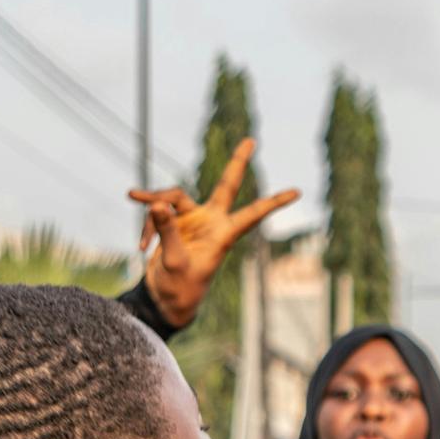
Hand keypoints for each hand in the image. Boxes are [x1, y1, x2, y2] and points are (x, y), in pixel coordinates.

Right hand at [129, 138, 301, 328]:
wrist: (164, 298)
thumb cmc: (179, 288)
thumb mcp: (174, 261)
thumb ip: (167, 232)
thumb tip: (157, 203)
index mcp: (222, 235)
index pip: (252, 214)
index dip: (273, 203)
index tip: (298, 192)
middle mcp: (211, 221)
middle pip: (227, 185)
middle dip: (238, 163)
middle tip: (252, 140)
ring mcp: (193, 219)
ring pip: (173, 198)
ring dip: (154, 209)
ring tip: (143, 242)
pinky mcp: (174, 221)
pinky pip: (157, 211)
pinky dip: (148, 225)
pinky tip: (141, 247)